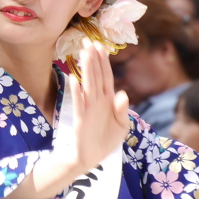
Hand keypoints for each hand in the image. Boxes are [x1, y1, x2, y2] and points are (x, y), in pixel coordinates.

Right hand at [61, 38, 129, 175]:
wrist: (91, 157)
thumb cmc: (106, 140)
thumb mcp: (121, 126)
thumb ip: (122, 110)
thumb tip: (123, 93)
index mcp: (108, 101)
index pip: (106, 77)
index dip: (104, 62)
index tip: (101, 46)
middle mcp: (97, 101)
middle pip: (95, 76)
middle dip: (93, 58)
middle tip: (88, 40)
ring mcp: (88, 109)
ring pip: (88, 85)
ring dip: (86, 69)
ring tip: (83, 52)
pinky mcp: (81, 119)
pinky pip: (79, 103)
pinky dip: (77, 92)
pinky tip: (75, 80)